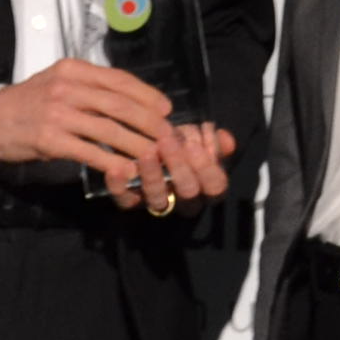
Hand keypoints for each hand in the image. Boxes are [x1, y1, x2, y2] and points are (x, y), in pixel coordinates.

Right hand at [0, 58, 177, 188]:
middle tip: (168, 136)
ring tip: (156, 157)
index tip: (166, 109)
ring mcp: (58, 113)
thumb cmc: (28, 103)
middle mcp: (67, 87)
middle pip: (120, 105)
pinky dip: (113, 163)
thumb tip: (131, 102)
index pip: (119, 79)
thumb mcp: (57, 82)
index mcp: (73, 69)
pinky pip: (91, 152)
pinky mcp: (50, 140)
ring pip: (110, 130)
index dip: (147, 95)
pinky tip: (128, 171)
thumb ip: (89, 88)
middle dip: (150, 122)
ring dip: (138, 145)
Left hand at [116, 116, 237, 216]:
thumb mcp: (196, 137)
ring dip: (153, 175)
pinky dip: (119, 186)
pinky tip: (115, 170)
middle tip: (168, 142)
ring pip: (157, 198)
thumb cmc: (178, 142)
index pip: (215, 186)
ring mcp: (156, 202)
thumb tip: (224, 139)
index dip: (207, 168)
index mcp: (205, 186)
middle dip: (179, 166)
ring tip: (147, 153)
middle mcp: (183, 199)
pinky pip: (125, 200)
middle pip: (188, 192)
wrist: (144, 141)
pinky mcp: (130, 202)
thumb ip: (211, 140)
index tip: (195, 145)